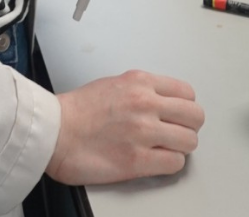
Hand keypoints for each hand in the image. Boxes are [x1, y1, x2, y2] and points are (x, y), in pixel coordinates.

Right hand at [46, 70, 204, 184]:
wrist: (53, 131)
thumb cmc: (76, 111)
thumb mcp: (114, 84)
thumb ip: (141, 91)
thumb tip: (161, 104)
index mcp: (140, 83)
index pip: (187, 93)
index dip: (184, 108)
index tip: (177, 116)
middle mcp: (145, 104)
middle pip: (195, 117)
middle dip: (188, 128)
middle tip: (175, 134)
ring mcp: (143, 132)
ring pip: (190, 141)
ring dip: (179, 148)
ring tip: (164, 150)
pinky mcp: (138, 160)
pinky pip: (175, 163)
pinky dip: (169, 164)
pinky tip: (155, 161)